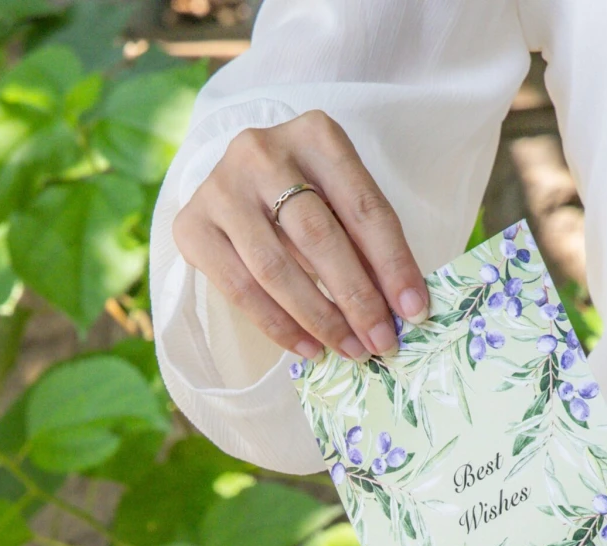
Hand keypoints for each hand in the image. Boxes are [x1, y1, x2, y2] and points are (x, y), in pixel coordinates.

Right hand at [172, 110, 429, 362]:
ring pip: (276, 267)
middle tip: (382, 343)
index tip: (415, 311)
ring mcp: (220, 187)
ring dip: (320, 319)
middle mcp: (262, 151)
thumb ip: (365, 243)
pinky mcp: (191, 224)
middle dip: (357, 298)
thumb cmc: (302, 197)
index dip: (393, 264)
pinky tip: (309, 348)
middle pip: (319, 236)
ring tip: (350, 351)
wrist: (233, 184)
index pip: (363, 206)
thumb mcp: (340, 202)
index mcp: (315, 134)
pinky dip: (279, 326)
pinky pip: (240, 289)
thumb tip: (403, 309)